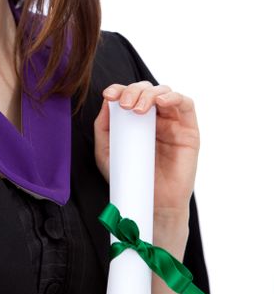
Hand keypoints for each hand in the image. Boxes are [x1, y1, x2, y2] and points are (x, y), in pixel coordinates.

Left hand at [94, 82, 199, 218]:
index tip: (109, 95)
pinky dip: (173, 97)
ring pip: (164, 92)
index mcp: (135, 120)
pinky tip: (161, 102)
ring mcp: (172, 122)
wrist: (152, 204)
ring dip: (150, 94)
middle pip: (146, 89)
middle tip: (125, 105)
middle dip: (133, 91)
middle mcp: (154, 117)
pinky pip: (186, 103)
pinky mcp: (189, 130)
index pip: (128, 94)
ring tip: (139, 109)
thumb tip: (107, 103)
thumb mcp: (107, 153)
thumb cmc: (130, 179)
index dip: (119, 89)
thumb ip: (104, 128)